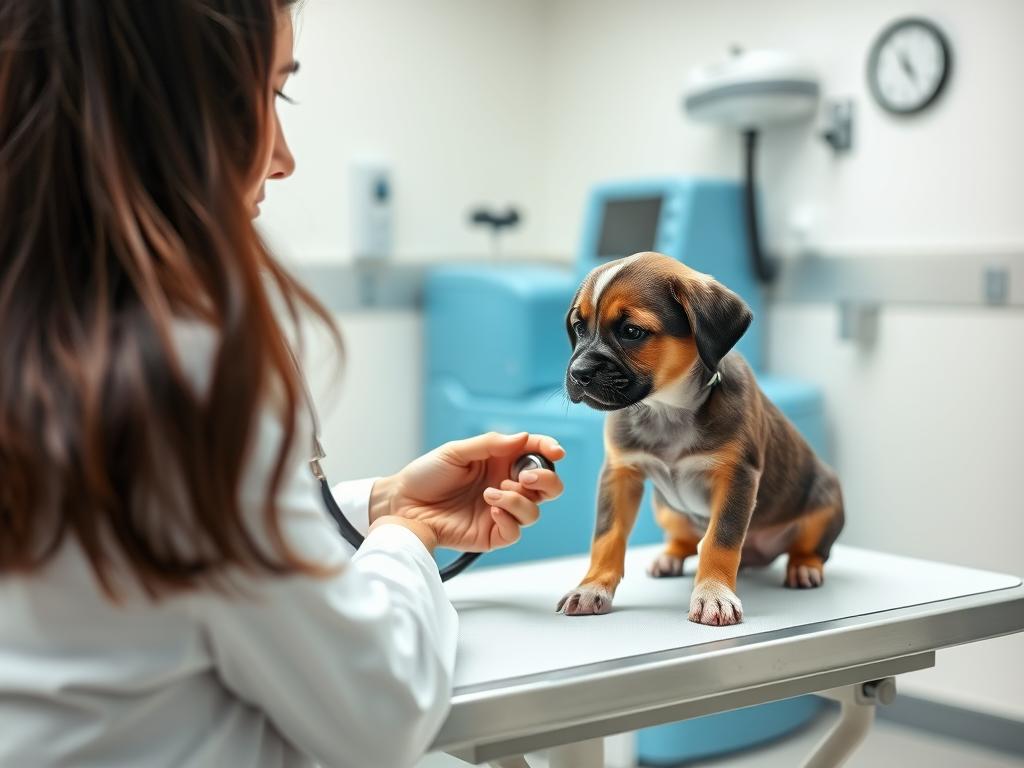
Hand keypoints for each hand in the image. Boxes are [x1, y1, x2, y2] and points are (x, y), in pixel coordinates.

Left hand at [372, 432, 564, 551]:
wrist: (402, 503)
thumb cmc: (426, 474)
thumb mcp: (456, 451)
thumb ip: (491, 444)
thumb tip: (525, 438)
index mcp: (501, 461)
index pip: (536, 455)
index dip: (550, 451)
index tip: (555, 451)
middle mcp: (507, 486)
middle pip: (548, 487)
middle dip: (546, 480)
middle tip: (525, 477)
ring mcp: (501, 512)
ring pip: (534, 512)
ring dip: (518, 500)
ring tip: (490, 493)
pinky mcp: (491, 534)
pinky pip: (515, 532)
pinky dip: (509, 519)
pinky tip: (491, 509)